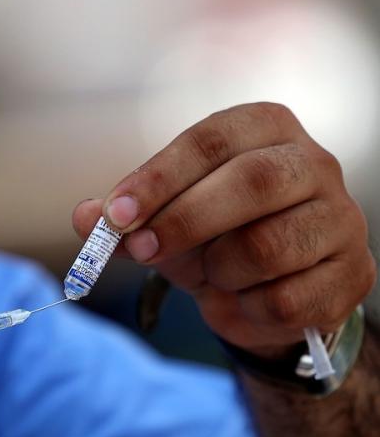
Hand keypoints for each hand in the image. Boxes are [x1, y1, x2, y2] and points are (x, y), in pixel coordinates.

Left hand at [73, 102, 375, 356]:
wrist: (265, 291)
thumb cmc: (210, 236)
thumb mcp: (159, 219)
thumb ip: (121, 217)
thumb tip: (83, 218)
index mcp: (264, 128)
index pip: (211, 139)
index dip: (159, 178)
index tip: (115, 214)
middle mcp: (313, 162)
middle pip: (251, 182)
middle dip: (184, 221)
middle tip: (141, 249)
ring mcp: (342, 218)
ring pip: (268, 246)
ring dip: (218, 270)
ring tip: (210, 272)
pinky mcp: (354, 274)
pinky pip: (287, 299)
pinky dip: (247, 308)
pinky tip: (243, 298)